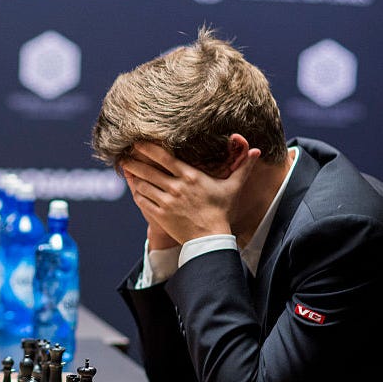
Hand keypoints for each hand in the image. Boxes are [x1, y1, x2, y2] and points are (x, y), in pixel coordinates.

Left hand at [121, 139, 259, 244]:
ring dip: (132, 176)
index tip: (138, 142)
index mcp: (190, 177)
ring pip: (143, 185)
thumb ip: (243, 168)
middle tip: (123, 155)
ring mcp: (166, 202)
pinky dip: (135, 192)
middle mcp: (176, 188)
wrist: (210, 239)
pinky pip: (142, 200)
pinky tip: (132, 185)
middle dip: (134, 161)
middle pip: (148, 170)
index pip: (164, 158)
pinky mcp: (159, 215)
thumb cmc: (221, 211)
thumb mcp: (232, 188)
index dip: (148, 149)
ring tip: (125, 168)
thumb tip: (258, 151)